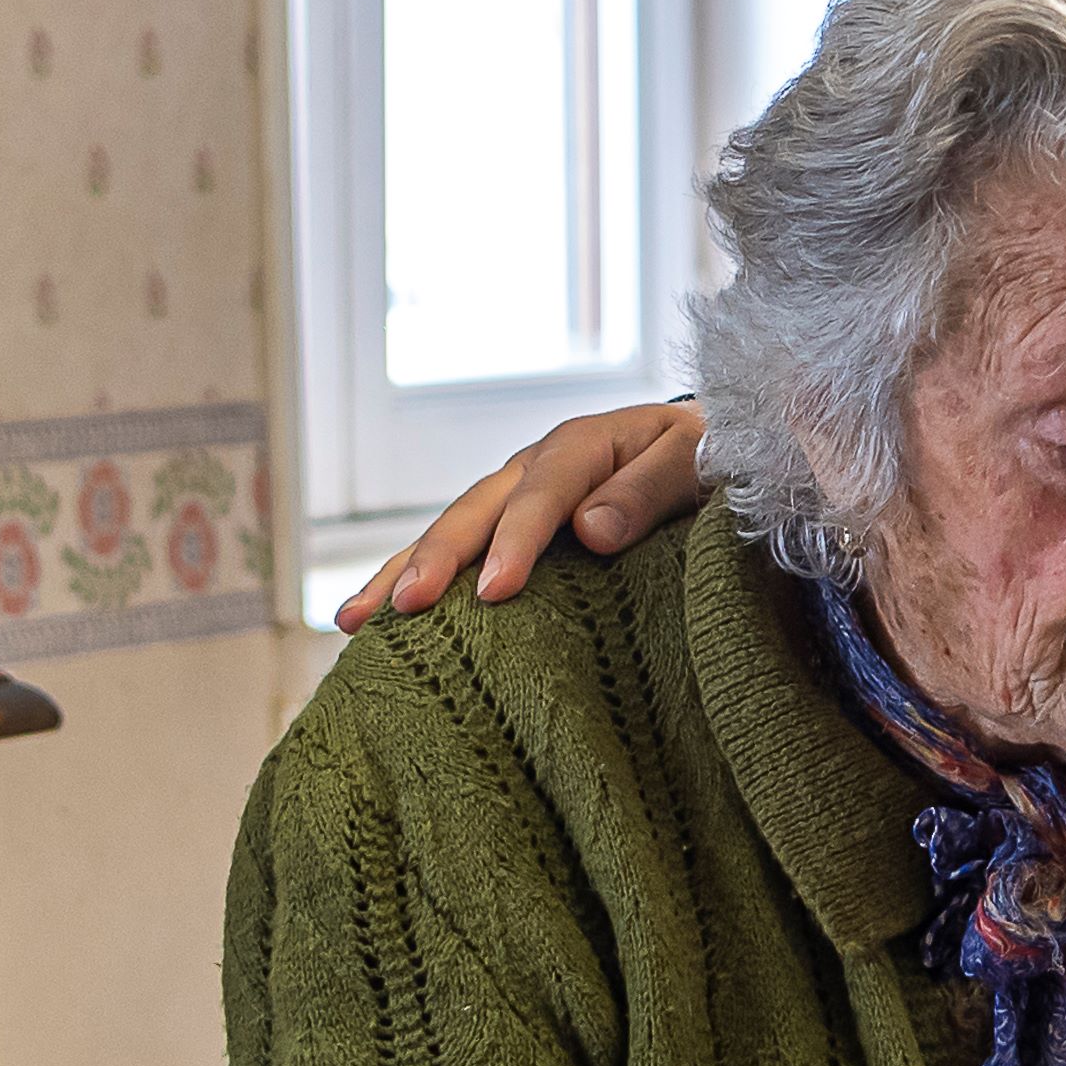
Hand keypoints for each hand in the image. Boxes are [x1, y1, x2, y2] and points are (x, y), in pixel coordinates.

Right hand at [335, 402, 706, 628]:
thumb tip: (592, 529)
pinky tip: (374, 620)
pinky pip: (457, 550)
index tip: (494, 591)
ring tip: (355, 620)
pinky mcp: (507, 523)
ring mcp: (514, 493)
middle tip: (405, 607)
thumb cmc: (710, 461)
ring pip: (449, 530)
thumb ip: (651, 491)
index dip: (516, 542)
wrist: (709, 448)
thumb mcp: (699, 463)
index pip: (543, 495)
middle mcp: (536, 465)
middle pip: (475, 510)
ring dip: (402, 571)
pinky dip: (413, 578)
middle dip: (437, 558)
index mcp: (585, 444)